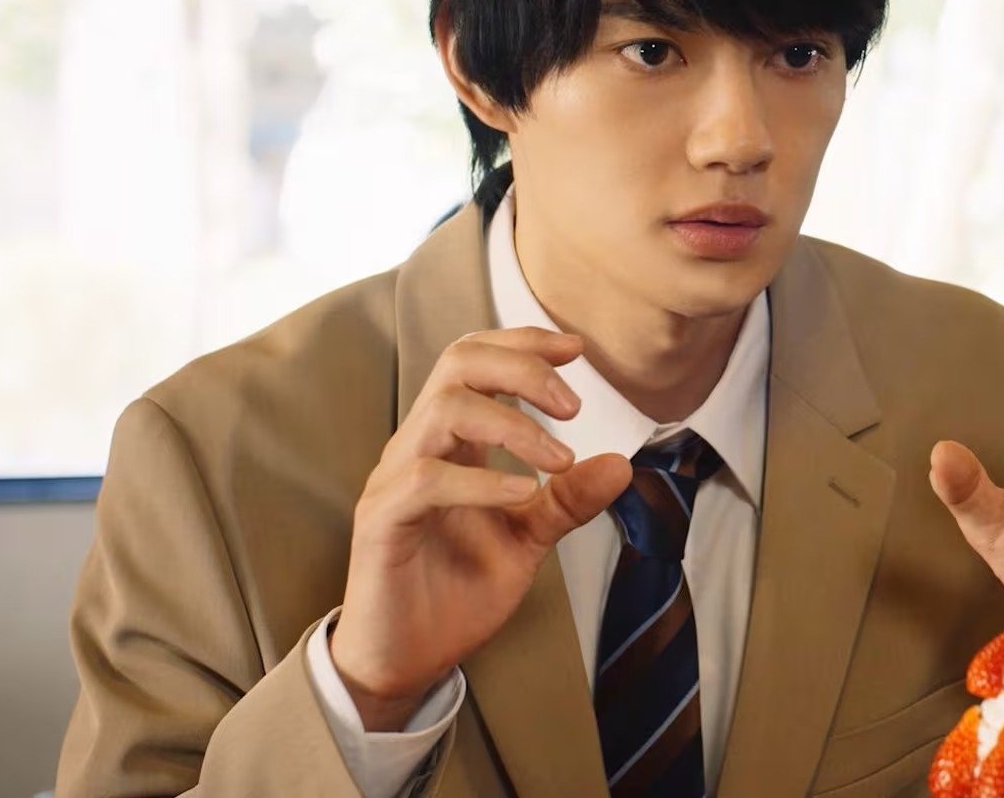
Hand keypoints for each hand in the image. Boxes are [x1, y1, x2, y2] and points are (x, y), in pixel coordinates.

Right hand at [330, 328, 631, 730]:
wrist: (406, 660)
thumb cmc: (456, 592)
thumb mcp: (527, 539)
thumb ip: (568, 500)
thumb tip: (622, 463)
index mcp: (451, 441)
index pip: (477, 361)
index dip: (525, 343)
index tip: (577, 348)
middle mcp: (418, 447)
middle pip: (458, 363)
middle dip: (522, 367)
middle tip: (574, 404)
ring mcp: (395, 479)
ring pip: (443, 410)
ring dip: (512, 424)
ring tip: (560, 457)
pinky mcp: (381, 520)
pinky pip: (426, 480)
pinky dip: (482, 480)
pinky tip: (523, 494)